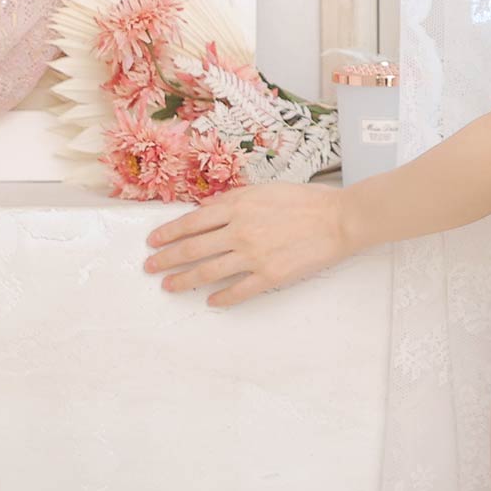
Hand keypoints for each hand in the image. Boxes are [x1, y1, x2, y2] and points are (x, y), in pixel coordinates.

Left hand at [144, 182, 351, 308]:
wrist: (340, 220)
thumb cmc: (307, 201)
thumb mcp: (266, 189)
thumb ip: (234, 197)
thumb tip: (205, 208)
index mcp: (238, 207)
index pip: (192, 222)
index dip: (169, 233)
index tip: (154, 241)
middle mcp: (240, 232)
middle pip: (192, 249)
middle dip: (166, 259)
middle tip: (151, 267)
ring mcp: (253, 256)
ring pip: (207, 272)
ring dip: (184, 281)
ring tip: (169, 286)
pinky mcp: (270, 276)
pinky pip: (237, 291)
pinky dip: (220, 298)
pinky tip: (211, 301)